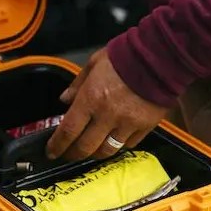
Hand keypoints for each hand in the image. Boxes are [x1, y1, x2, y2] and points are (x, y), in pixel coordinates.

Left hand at [46, 49, 166, 161]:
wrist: (159, 57)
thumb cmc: (123, 56)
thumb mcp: (94, 63)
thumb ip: (77, 84)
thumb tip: (64, 100)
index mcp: (91, 99)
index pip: (68, 130)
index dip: (57, 145)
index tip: (52, 152)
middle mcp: (107, 116)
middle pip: (86, 147)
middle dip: (73, 154)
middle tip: (68, 154)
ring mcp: (127, 124)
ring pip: (107, 150)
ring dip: (96, 153)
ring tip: (91, 149)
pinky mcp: (146, 127)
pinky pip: (129, 144)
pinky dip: (120, 144)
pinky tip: (116, 139)